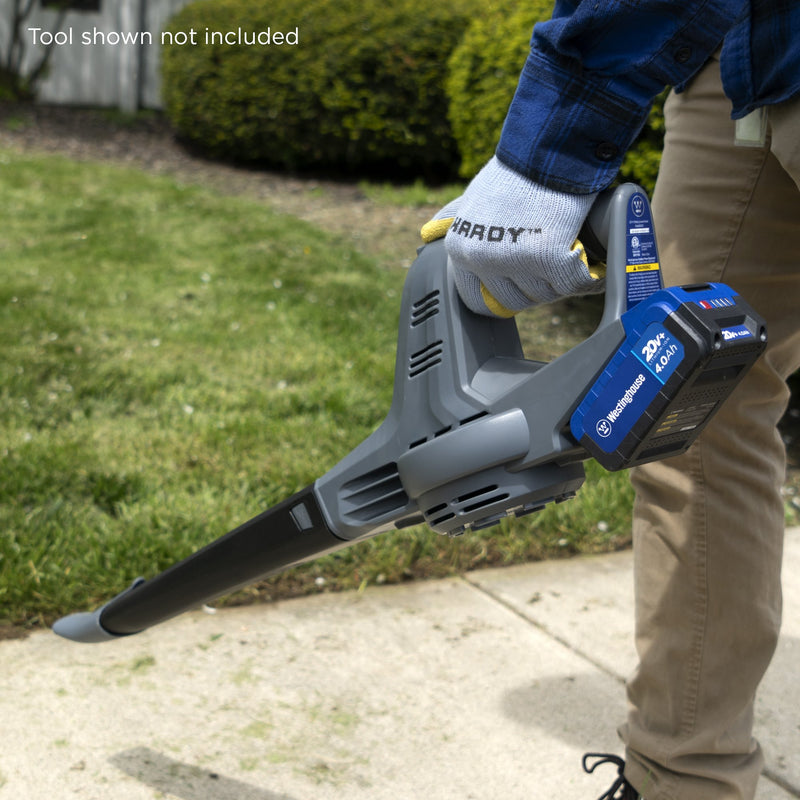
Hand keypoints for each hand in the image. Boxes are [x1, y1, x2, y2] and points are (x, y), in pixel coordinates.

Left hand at [421, 157, 602, 316]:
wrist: (548, 150)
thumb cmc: (515, 172)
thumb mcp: (470, 199)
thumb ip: (453, 222)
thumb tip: (428, 233)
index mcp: (461, 251)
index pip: (478, 301)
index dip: (504, 295)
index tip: (522, 285)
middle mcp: (482, 261)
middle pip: (516, 300)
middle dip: (537, 288)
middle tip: (553, 266)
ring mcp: (515, 262)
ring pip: (545, 295)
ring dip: (562, 281)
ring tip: (571, 256)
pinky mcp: (549, 259)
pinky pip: (573, 285)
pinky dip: (588, 278)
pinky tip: (592, 267)